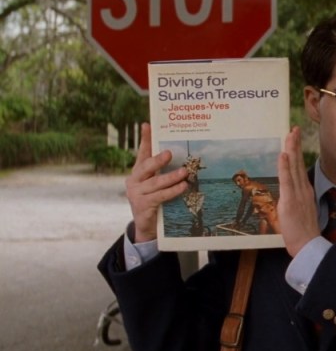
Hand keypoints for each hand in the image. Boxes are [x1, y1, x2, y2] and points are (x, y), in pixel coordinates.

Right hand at [125, 123, 187, 242]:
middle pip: (145, 167)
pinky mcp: (143, 205)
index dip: (144, 139)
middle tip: (169, 153)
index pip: (141, 153)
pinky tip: (183, 187)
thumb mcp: (156, 184)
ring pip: (155, 183)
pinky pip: (160, 196)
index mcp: (138, 172)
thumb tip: (182, 158)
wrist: (146, 225)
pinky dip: (172, 191)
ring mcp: (137, 193)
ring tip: (185, 172)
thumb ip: (162, 172)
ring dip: (171, 177)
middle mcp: (134, 181)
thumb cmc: (154, 200)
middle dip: (157, 160)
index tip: (147, 125)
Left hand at [277, 126, 319, 256]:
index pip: (299, 167)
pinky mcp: (291, 201)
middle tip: (293, 129)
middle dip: (295, 145)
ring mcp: (298, 194)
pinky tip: (284, 155)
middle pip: (298, 163)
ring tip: (289, 135)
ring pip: (293, 168)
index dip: (297, 152)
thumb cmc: (303, 233)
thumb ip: (295, 202)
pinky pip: (288, 181)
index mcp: (305, 192)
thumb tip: (289, 196)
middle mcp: (303, 190)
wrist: (308, 246)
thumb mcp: (300, 213)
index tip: (294, 137)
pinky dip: (285, 167)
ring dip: (291, 150)